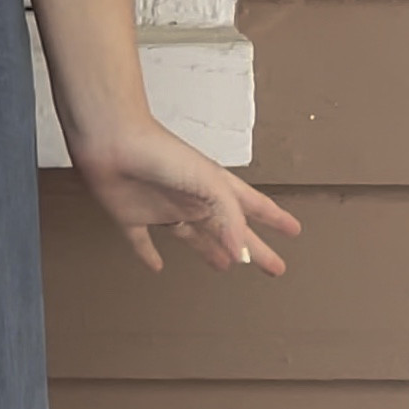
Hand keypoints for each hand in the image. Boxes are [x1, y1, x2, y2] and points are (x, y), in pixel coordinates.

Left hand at [69, 116, 300, 277]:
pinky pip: (143, 242)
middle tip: (274, 266)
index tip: (294, 230)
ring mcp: (163, 208)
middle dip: (253, 248)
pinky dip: (149, 255)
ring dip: (210, 252)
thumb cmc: (162, 154)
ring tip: (226, 267)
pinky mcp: (132, 216)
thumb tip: (241, 255)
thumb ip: (228, 219)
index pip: (252, 207)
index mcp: (215, 188)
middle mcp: (193, 200)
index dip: (273, 219)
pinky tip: (156, 267)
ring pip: (193, 237)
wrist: (113, 141)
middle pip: (229, 231)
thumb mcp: (207, 184)